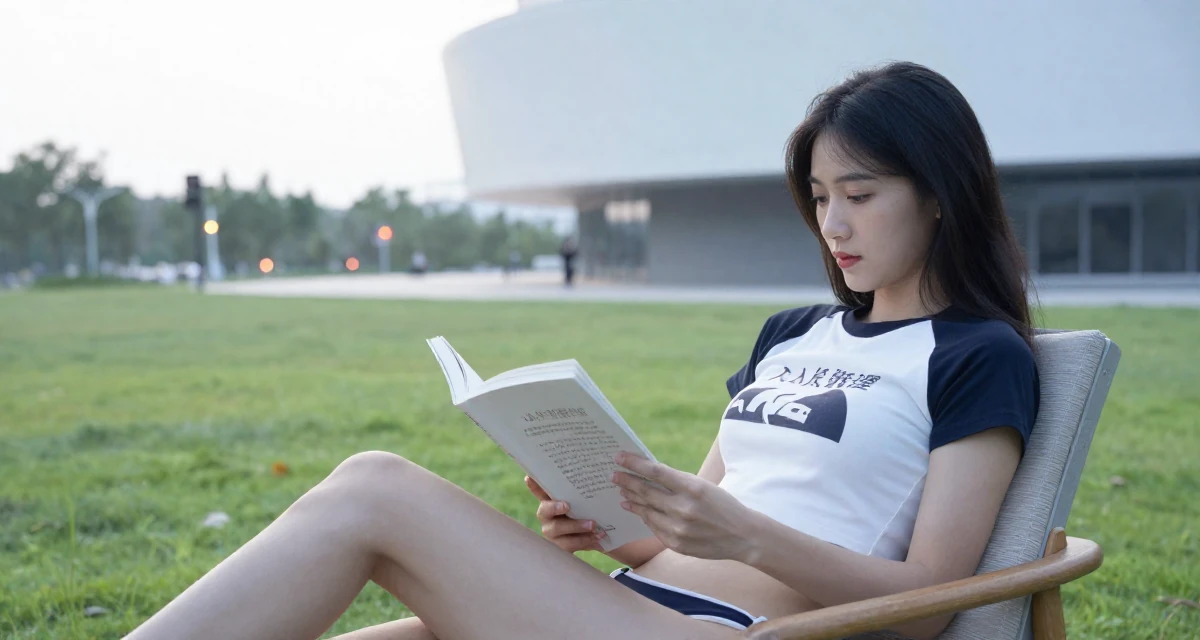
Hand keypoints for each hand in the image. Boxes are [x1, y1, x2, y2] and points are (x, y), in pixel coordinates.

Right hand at [525, 475, 607, 552]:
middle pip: (545, 510)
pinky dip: (585, 541)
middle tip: (567, 505)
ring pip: (558, 530)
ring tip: (593, 526)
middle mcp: (546, 517)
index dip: (533, 486)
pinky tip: (598, 537)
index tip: (529, 478)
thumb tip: (597, 479)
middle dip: (555, 508)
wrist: (592, 538)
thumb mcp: (583, 504)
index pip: (540, 492)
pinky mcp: (560, 548)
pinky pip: (570, 545)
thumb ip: (582, 496)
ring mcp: (551, 533)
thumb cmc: (584, 514)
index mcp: (550, 502)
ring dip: (576, 526)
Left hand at [612, 452, 758, 561]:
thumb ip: (677, 482)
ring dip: (632, 500)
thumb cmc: (722, 505)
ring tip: (622, 491)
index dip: (634, 464)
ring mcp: (678, 529)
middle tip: (614, 475)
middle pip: (646, 491)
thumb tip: (647, 474)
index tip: (619, 457)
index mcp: (692, 488)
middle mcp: (683, 508)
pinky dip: (644, 516)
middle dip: (627, 482)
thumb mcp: (703, 486)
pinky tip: (637, 509)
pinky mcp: (676, 544)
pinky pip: (653, 527)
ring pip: (646, 511)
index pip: (655, 472)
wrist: (743, 536)